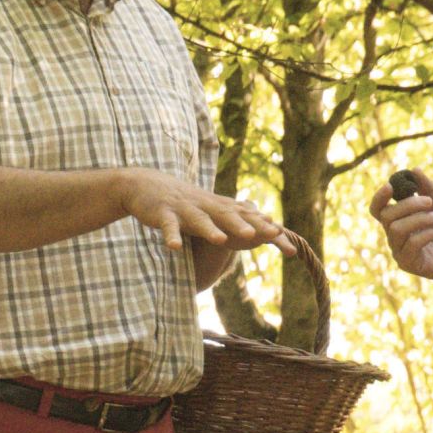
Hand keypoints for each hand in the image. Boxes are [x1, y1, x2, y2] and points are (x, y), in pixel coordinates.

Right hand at [110, 171, 289, 256]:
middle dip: (246, 226)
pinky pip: (169, 226)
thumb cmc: (185, 203)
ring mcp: (185, 209)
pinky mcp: (163, 214)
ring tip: (222, 240)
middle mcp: (206, 206)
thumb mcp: (213, 210)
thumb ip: (238, 219)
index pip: (247, 218)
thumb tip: (270, 225)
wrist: (148, 185)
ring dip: (210, 229)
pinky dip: (171, 236)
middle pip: (229, 216)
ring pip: (200, 220)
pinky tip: (174, 247)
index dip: (265, 229)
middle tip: (268, 234)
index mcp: (220, 207)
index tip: (285, 240)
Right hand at [371, 168, 432, 284]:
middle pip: (387, 216)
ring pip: (397, 229)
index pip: (377, 210)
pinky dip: (428, 233)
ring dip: (420, 219)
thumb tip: (415, 170)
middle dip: (408, 205)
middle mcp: (393, 237)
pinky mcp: (408, 264)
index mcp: (397, 222)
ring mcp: (399, 251)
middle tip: (430, 201)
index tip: (390, 186)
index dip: (379, 198)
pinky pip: (411, 244)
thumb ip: (427, 189)